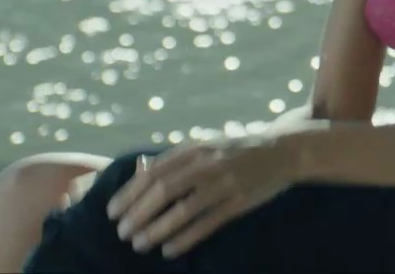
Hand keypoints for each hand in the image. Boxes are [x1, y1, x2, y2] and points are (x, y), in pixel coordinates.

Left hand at [105, 137, 299, 258]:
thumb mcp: (206, 146)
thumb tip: (139, 175)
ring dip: (157, 229)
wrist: (282, 150)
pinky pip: (207, 223)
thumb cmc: (236, 150)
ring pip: (184, 209)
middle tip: (122, 232)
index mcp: (194, 148)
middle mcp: (207, 164)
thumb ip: (177, 160)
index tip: (112, 211)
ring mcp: (224, 183)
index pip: (153, 171)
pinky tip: (169, 250)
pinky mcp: (239, 202)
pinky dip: (185, 238)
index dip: (129, 193)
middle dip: (138, 213)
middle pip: (164, 190)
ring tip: (140, 244)